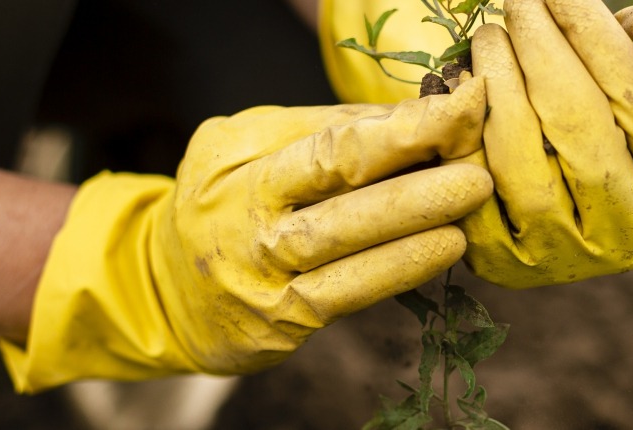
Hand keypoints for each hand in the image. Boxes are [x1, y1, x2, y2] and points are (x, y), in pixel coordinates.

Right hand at [0, 79, 489, 392]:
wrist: (159, 291)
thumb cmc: (223, 205)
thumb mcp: (249, 148)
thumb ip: (323, 131)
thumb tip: (413, 114)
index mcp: (241, 161)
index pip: (329, 139)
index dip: (399, 125)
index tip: (459, 107)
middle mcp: (246, 216)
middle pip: (336, 184)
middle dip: (412, 168)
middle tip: (473, 157)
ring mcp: (260, 274)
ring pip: (343, 242)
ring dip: (414, 220)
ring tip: (469, 198)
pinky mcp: (279, 322)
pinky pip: (348, 293)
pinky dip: (399, 269)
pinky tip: (443, 249)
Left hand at [452, 0, 632, 287]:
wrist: (545, 179)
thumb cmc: (601, 107)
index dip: (600, 41)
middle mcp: (629, 238)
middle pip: (583, 133)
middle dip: (544, 54)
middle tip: (518, 2)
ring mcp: (564, 259)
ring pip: (525, 167)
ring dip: (500, 87)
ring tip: (490, 37)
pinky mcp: (503, 266)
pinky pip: (474, 192)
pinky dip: (465, 135)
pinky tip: (462, 88)